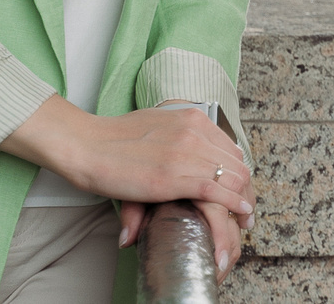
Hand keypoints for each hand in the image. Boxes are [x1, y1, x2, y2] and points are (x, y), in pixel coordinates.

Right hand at [0, 97, 251, 267]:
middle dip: (245, 187)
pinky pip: (220, 191)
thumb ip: (181, 134)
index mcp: (190, 115)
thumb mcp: (157, 125)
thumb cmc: (115, 139)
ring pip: (234, 177)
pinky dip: (235, 204)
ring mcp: (187, 152)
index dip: (238, 170)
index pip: (230, 146)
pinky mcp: (178, 176)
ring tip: (244, 216)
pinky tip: (241, 213)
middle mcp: (194, 130)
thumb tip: (200, 150)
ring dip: (244, 199)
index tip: (237, 187)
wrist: (88, 146)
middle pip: (237, 162)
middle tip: (244, 207)